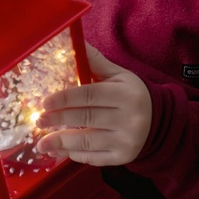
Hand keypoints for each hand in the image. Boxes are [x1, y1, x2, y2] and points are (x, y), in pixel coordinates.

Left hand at [36, 45, 151, 165]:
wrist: (160, 121)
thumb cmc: (131, 94)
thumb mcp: (118, 75)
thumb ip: (95, 61)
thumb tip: (74, 40)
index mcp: (125, 94)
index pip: (89, 95)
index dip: (65, 98)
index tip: (45, 103)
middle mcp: (129, 118)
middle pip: (86, 118)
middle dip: (58, 120)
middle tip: (39, 121)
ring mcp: (127, 141)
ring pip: (87, 142)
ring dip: (61, 143)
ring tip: (41, 144)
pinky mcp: (124, 157)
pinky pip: (94, 158)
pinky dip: (75, 155)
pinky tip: (61, 150)